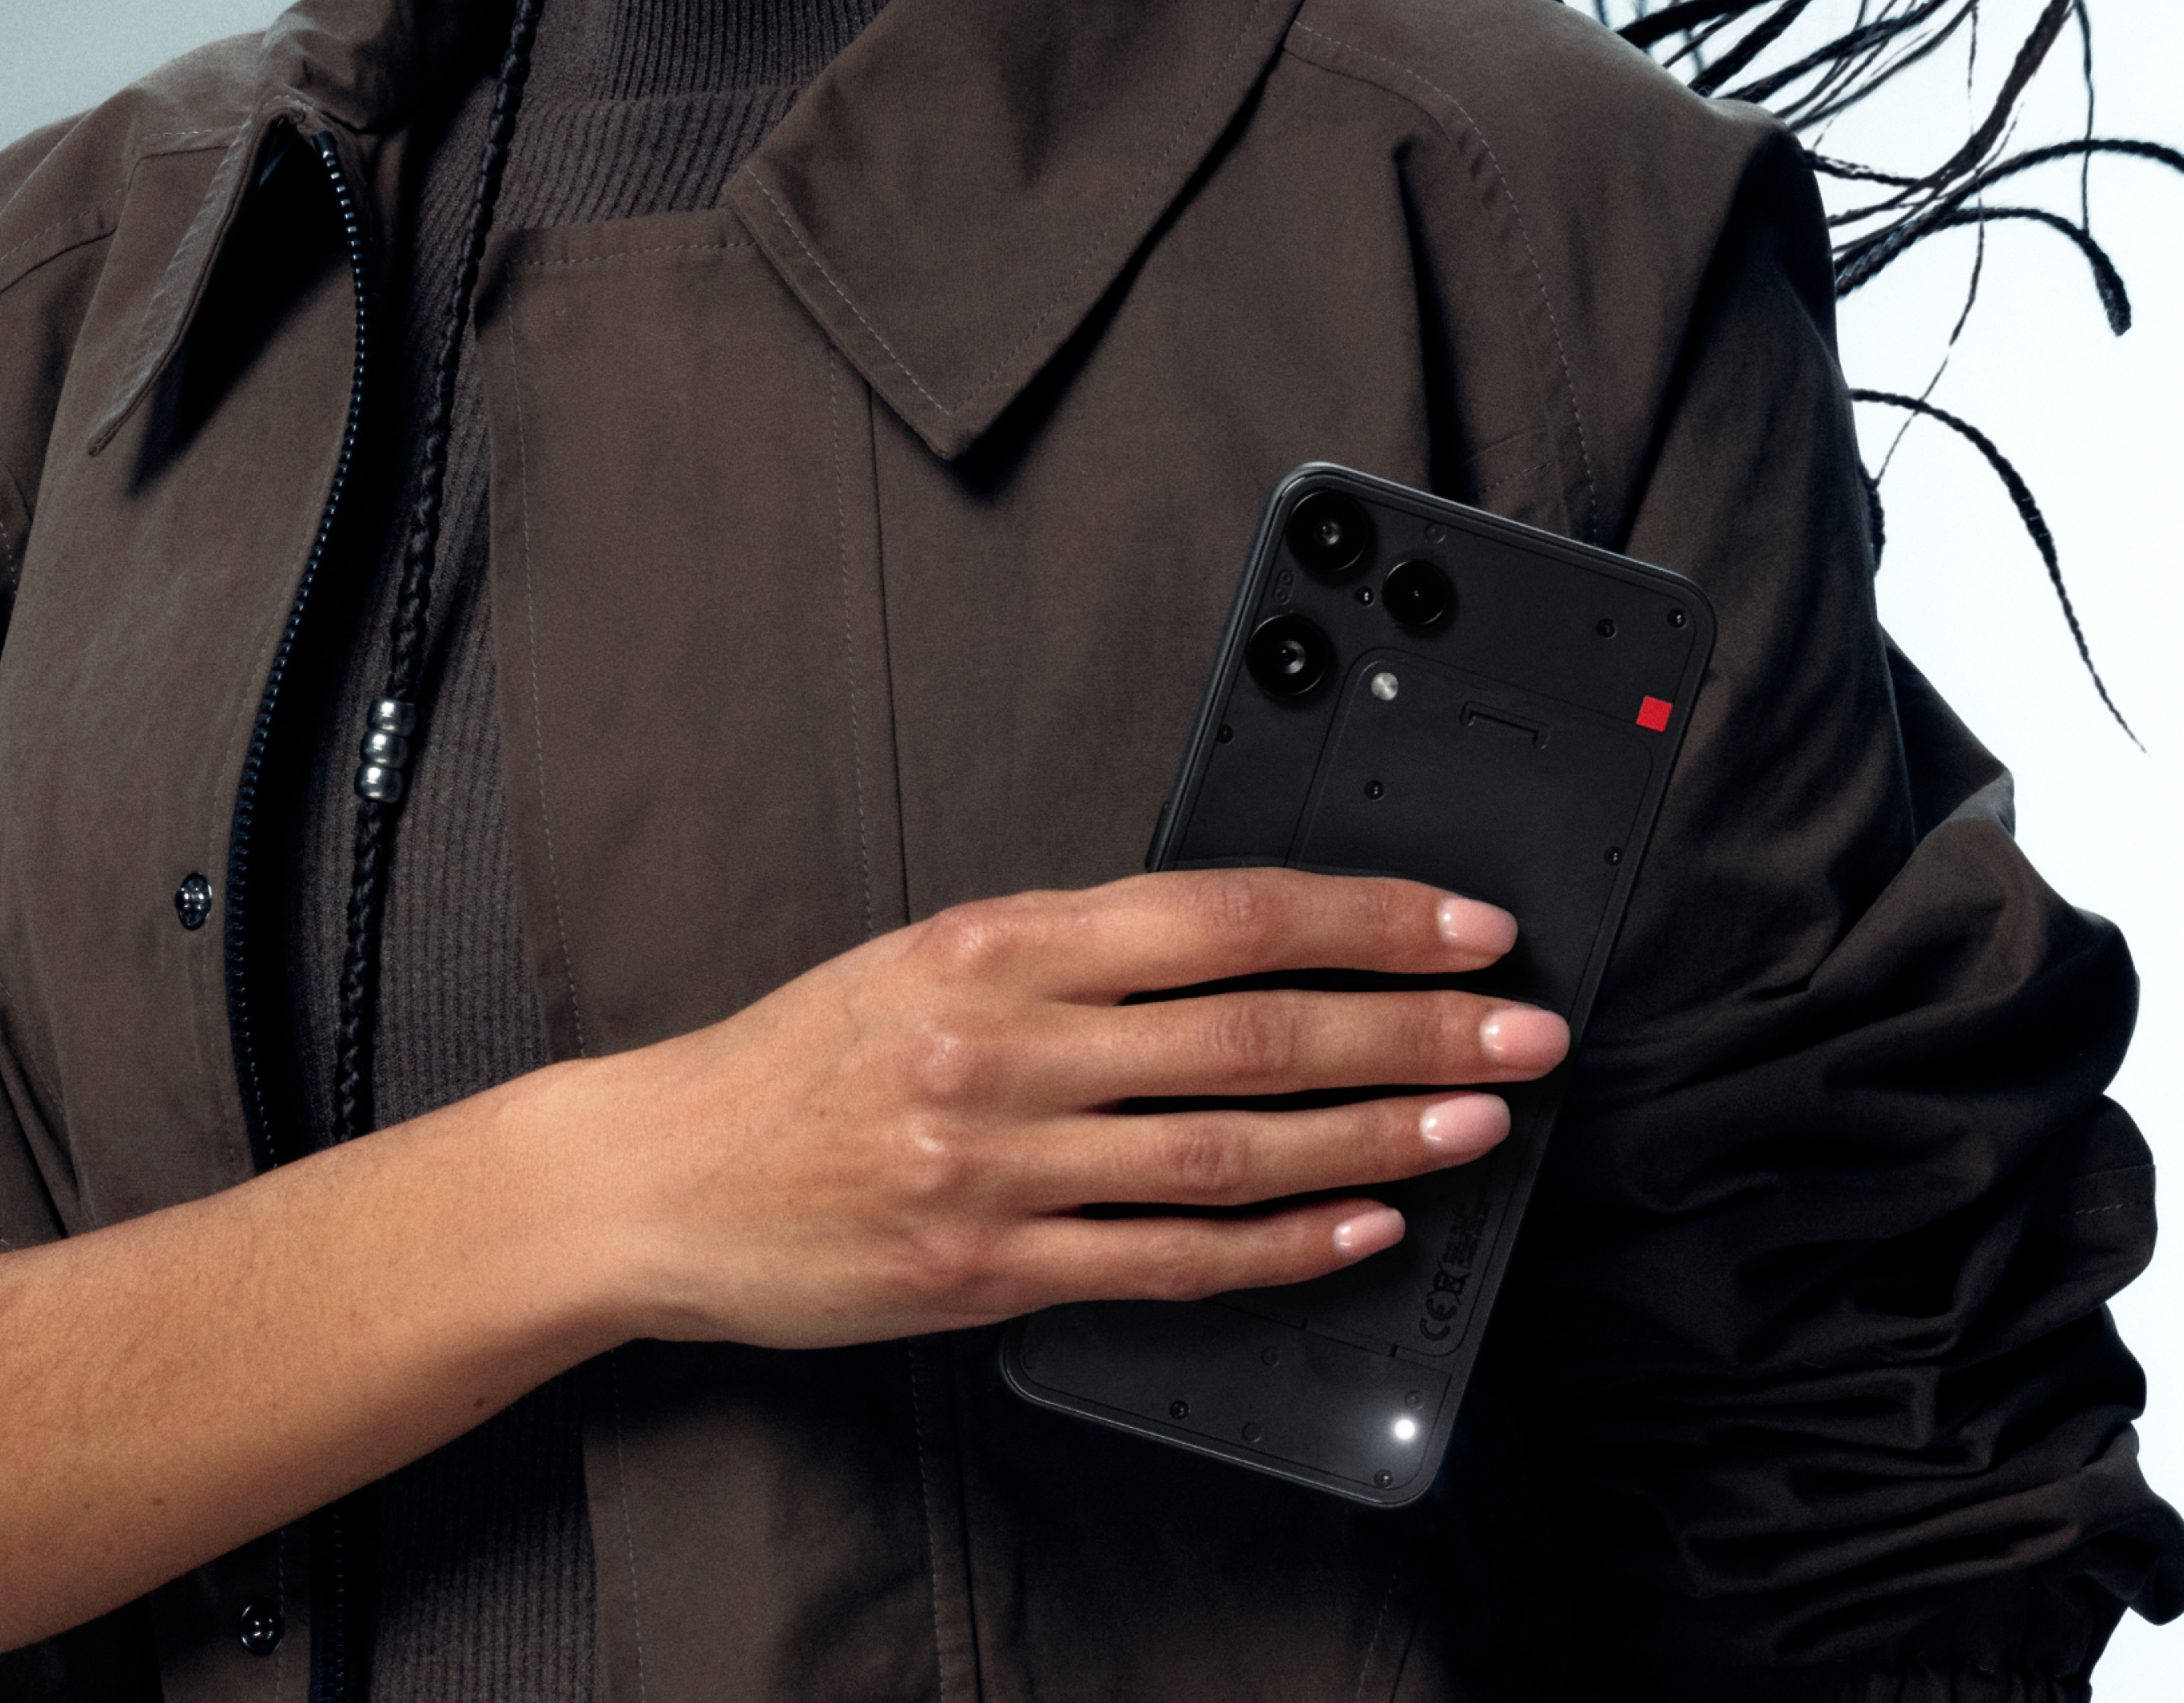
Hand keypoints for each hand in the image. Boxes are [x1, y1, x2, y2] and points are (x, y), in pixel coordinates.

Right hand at [572, 866, 1567, 1351]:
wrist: (659, 1176)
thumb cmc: (810, 1053)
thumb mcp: (941, 952)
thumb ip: (1085, 948)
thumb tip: (1258, 941)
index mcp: (1004, 939)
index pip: (1227, 913)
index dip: (1366, 918)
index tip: (1468, 924)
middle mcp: (1010, 1042)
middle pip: (1257, 1028)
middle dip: (1414, 1029)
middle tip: (1524, 1033)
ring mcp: (1001, 1163)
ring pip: (1234, 1149)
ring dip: (1378, 1136)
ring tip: (1478, 1128)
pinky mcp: (989, 1272)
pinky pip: (1169, 1263)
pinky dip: (1282, 1245)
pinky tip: (1365, 1228)